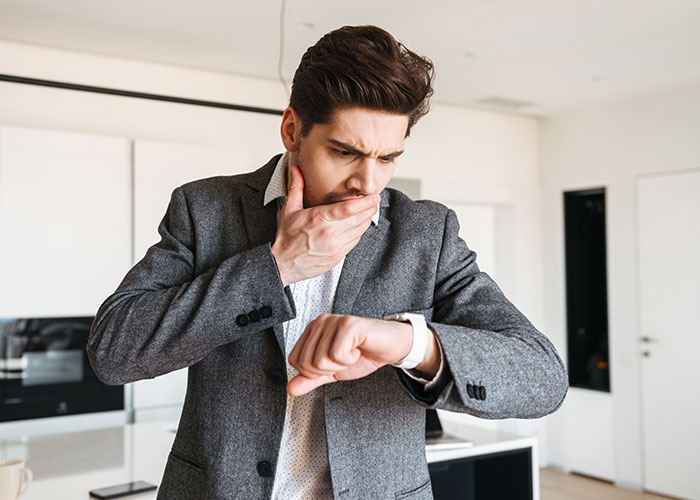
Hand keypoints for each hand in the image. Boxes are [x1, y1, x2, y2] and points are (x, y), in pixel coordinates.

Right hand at [270, 165, 378, 286]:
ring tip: (369, 210)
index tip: (373, 195)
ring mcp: (335, 246)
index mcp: (319, 219)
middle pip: (359, 218)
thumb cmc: (287, 237)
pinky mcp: (338, 256)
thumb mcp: (289, 210)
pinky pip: (355, 241)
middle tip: (374, 200)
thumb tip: (296, 169)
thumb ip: (296, 187)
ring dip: (367, 219)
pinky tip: (359, 225)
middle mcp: (330, 233)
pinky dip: (360, 231)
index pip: (349, 208)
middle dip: (370, 208)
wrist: (283, 264)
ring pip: (360, 230)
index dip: (365, 201)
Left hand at [286, 314, 414, 395]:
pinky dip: (350, 360)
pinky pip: (337, 354)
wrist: (390, 347)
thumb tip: (290, 388)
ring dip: (340, 365)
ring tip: (352, 354)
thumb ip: (311, 379)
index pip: (295, 360)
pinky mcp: (349, 324)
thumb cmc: (363, 353)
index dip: (313, 372)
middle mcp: (320, 322)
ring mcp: (334, 321)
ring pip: (321, 360)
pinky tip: (357, 350)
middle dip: (328, 370)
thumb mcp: (332, 371)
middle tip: (344, 360)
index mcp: (313, 331)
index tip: (332, 364)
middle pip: (306, 362)